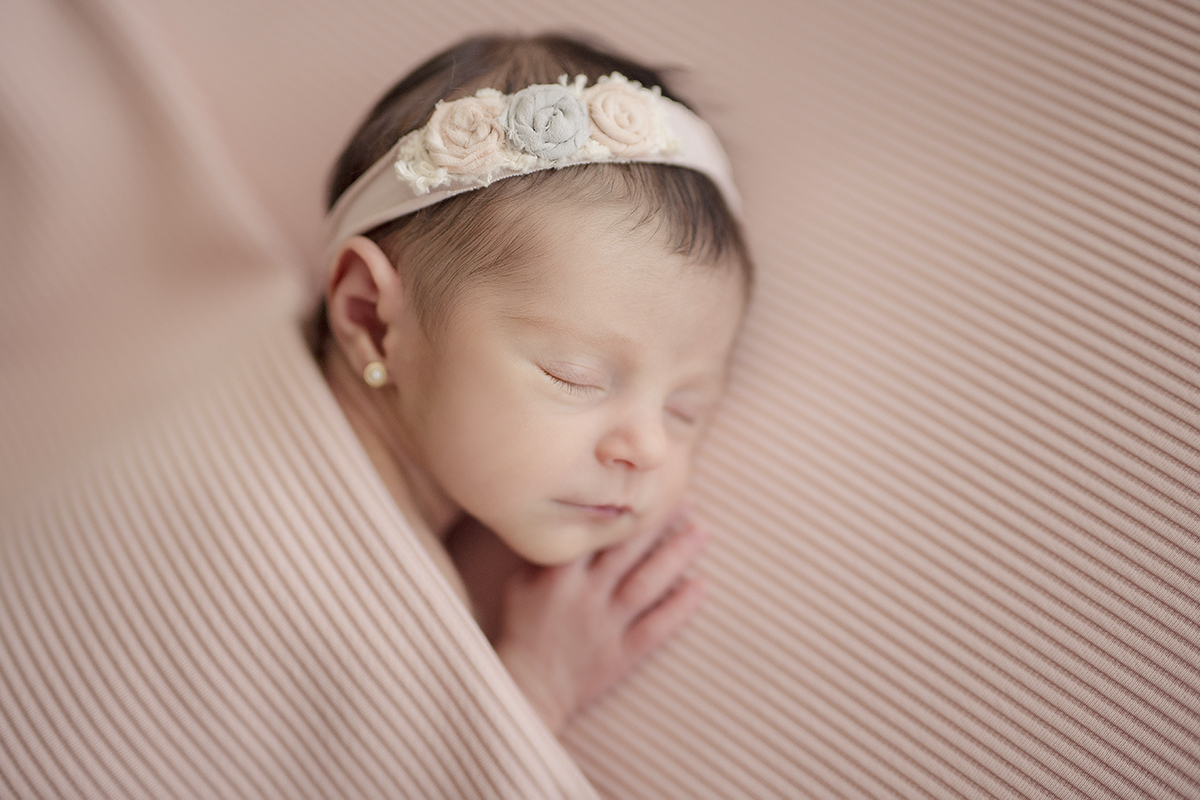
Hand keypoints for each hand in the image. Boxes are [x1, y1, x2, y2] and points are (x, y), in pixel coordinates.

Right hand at [493, 510, 708, 733]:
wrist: (528, 687)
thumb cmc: (521, 627)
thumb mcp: (520, 581)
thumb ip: (547, 551)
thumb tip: (571, 513)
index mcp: (559, 573)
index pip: (595, 531)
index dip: (622, 505)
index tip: (645, 484)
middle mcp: (587, 595)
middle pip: (629, 551)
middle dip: (659, 523)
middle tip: (687, 499)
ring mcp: (607, 625)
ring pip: (648, 583)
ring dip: (677, 556)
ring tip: (701, 532)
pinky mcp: (623, 653)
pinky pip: (657, 626)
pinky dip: (680, 606)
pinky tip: (700, 585)